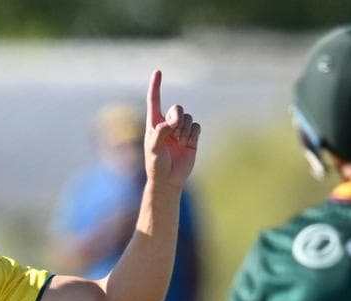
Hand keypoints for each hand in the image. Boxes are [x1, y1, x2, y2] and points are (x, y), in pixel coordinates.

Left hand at [144, 70, 199, 190]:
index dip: (156, 86)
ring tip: (179, 143)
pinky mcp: (192, 138)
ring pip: (188, 118)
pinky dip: (193, 134)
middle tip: (174, 130)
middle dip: (177, 117)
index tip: (158, 71)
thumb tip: (173, 122)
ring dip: (184, 130)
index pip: (154, 100)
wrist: (169, 179)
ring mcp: (180, 130)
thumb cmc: (156, 164)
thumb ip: (161, 132)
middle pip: (177, 108)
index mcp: (154, 123)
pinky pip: (196, 126)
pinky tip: (187, 144)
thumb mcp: (154, 148)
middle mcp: (168, 124)